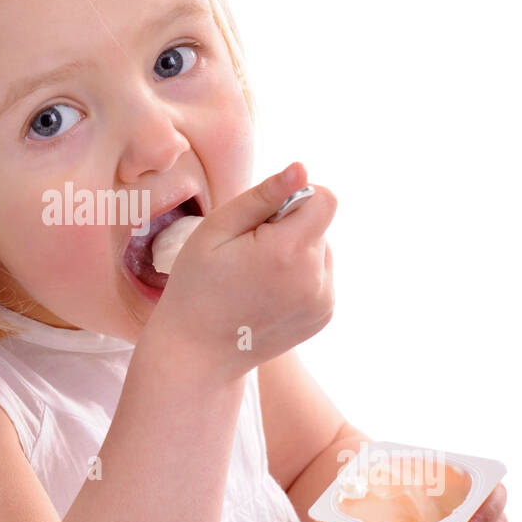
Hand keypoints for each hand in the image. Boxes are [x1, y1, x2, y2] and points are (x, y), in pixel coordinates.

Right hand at [149, 162, 335, 383]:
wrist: (197, 353)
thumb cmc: (197, 286)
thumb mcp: (216, 231)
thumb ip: (262, 196)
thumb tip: (301, 169)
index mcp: (288, 252)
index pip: (325, 198)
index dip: (297, 197)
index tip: (266, 216)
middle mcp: (315, 278)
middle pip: (320, 225)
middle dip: (290, 228)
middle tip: (247, 253)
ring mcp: (323, 301)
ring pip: (321, 250)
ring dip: (295, 252)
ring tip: (255, 276)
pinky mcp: (323, 316)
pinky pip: (320, 276)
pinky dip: (299, 276)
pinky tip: (266, 292)